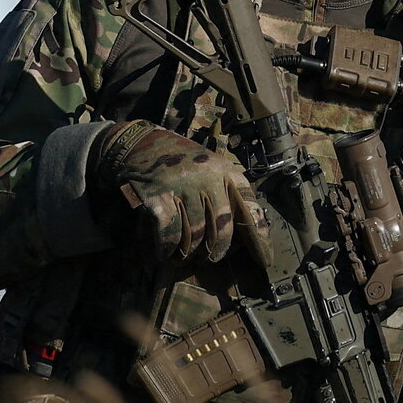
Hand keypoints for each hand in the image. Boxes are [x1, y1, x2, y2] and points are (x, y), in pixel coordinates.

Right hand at [93, 123, 264, 262]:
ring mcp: (183, 186)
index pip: (249, 207)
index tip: (265, 260)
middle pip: (221, 229)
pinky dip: (166, 249)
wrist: (137, 142)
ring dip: (187, 254)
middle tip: (207, 260)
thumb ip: (222, 191)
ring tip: (182, 259)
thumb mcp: (208, 166)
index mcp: (224, 171)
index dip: (258, 237)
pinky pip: (169, 234)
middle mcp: (208, 178)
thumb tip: (236, 233)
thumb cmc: (176, 159)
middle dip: (215, 252)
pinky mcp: (158, 196)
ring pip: (195, 236)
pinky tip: (163, 253)